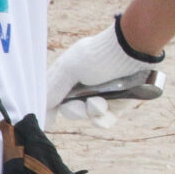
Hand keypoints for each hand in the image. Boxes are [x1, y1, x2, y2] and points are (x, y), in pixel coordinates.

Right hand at [44, 20, 161, 129]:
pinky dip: (103, 119)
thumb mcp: (68, 70)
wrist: (132, 52)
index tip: (47, 121)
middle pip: (69, 109)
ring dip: (91, 111)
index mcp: (68, 73)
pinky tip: (105, 110)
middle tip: (79, 104)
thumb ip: (52, 91)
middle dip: (73, 110)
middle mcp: (83, 84)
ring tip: (100, 101)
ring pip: (87, 115)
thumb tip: (42, 117)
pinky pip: (105, 120)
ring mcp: (101, 94)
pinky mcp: (117, 103)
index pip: (52, 95)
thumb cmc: (97, 56)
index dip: (49, 108)